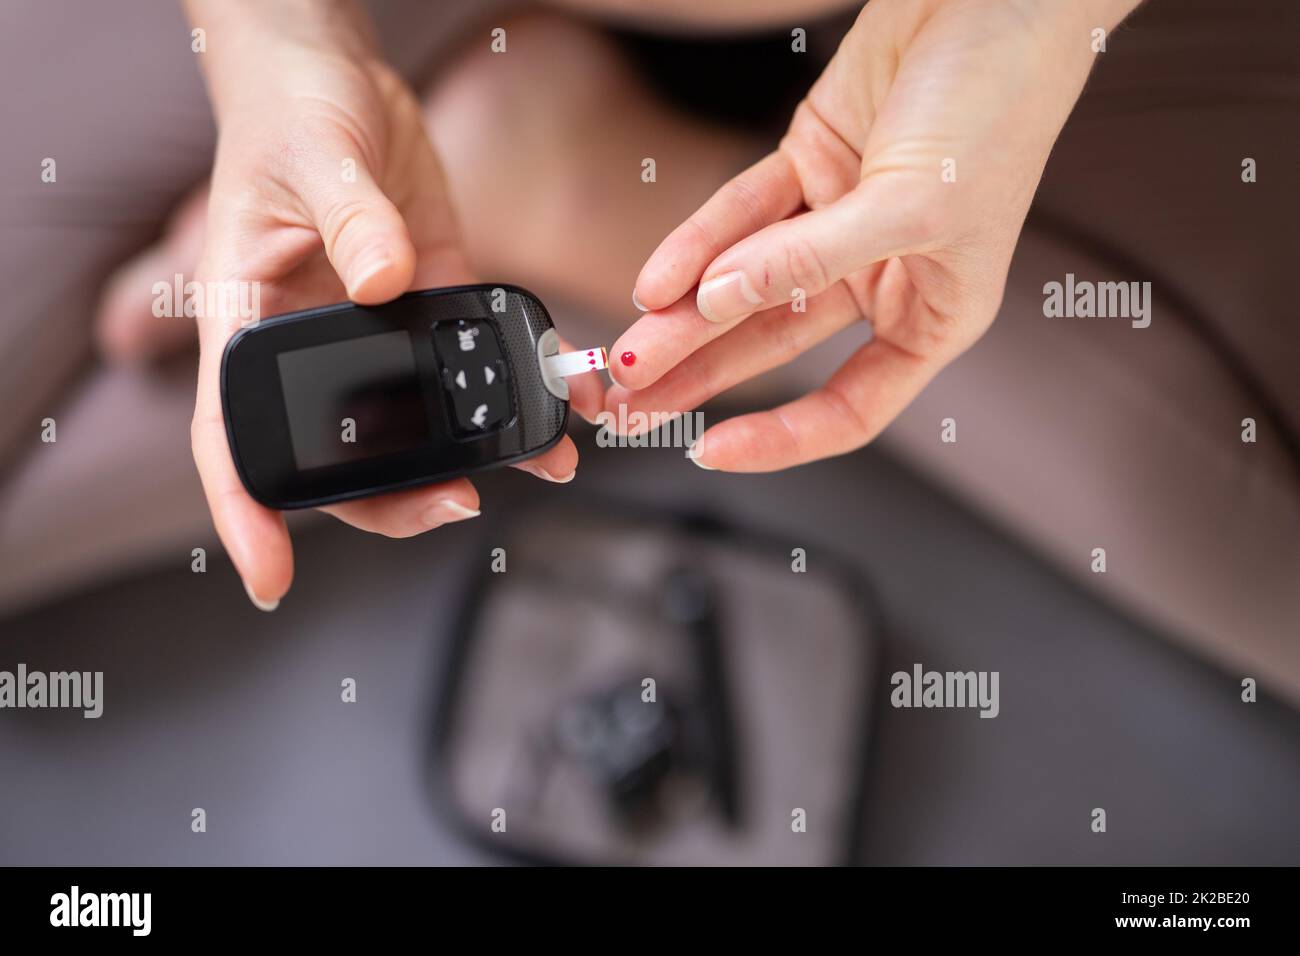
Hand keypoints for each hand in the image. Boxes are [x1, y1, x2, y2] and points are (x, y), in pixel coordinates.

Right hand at [185, 0, 595, 608]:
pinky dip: (518, 386)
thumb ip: (347, 218)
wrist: (337, 77)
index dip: (249, 514)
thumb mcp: (312, 161)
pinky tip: (563, 396)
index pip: (234, 439)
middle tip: (460, 505)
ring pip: (418, 425)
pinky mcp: (434, 301)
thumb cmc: (293, 114)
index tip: (271, 579)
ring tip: (543, 463)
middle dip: (399, 498)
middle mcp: (315, 345)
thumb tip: (383, 280)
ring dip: (480, 454)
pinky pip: (474, 361)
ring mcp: (378, 332)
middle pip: (344, 456)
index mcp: (252, 324)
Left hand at [610, 0, 1139, 469]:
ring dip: (683, 318)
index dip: (780, 438)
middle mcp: (882, 277)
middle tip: (632, 407)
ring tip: (626, 353)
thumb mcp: (912, 205)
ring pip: (746, 287)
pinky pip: (740, 214)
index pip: (850, 407)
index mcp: (935, 315)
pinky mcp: (808, 166)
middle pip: (777, 349)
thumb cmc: (998, 105)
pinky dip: (697, 243)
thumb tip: (719, 299)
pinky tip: (656, 279)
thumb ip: (810, 261)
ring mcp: (839, 224)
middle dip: (702, 378)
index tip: (710, 449)